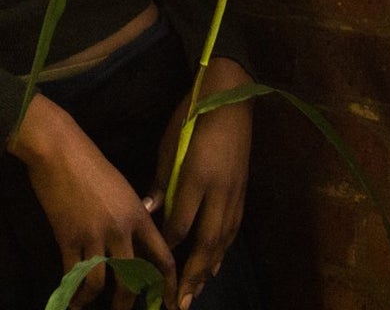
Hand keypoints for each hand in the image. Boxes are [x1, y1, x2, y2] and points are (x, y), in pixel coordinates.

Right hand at [12, 95, 175, 309]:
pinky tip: (72, 302)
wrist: (58, 150)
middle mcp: (121, 229)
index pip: (162, 257)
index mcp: (139, 214)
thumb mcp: (122, 188)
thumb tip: (137, 240)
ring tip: (92, 309)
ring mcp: (94, 234)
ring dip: (100, 302)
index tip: (168, 302)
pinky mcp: (68, 237)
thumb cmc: (90, 162)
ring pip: (103, 282)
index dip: (168, 284)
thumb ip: (132, 215)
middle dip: (129, 302)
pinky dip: (74, 293)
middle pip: (133, 277)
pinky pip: (75, 274)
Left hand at [150, 59, 252, 309]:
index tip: (153, 267)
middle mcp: (219, 193)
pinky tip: (216, 265)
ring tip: (196, 292)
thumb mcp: (170, 147)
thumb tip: (147, 211)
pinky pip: (232, 230)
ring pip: (222, 241)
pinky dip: (223, 251)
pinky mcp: (242, 192)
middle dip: (192, 274)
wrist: (231, 100)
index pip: (181, 224)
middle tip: (180, 301)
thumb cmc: (191, 119)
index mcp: (197, 179)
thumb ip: (161, 182)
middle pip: (206, 242)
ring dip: (209, 269)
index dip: (168, 248)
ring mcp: (234, 194)